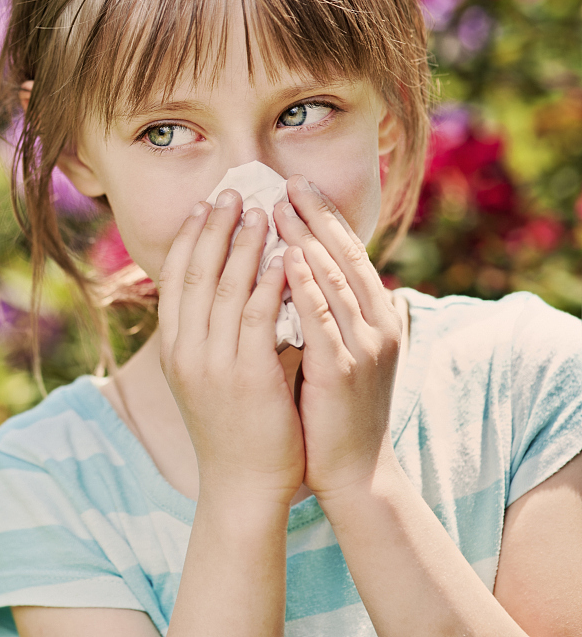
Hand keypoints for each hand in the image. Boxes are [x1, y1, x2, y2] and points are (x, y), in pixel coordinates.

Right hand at [157, 189, 305, 507]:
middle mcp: (185, 350)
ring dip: (243, 244)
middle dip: (215, 228)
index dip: (190, 237)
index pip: (175, 278)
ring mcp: (212, 363)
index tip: (205, 205)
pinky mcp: (246, 377)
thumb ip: (212, 333)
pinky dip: (269, 282)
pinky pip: (257, 317)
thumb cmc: (232, 428)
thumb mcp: (206, 375)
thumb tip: (230, 283)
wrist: (242, 485)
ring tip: (260, 211)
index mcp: (173, 347)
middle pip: (195, 273)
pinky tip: (283, 257)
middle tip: (232, 192)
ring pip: (225, 287)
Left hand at [274, 175, 402, 499]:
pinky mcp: (343, 371)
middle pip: (344, 257)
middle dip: (314, 217)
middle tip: (284, 182)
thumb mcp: (334, 351)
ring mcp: (363, 347)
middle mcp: (376, 325)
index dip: (323, 218)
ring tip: (277, 209)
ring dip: (305, 241)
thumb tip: (294, 270)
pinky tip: (283, 261)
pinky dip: (304, 287)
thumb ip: (323, 313)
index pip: (348, 254)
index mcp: (375, 317)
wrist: (352, 471)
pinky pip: (321, 319)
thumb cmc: (334, 410)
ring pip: (334, 281)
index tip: (295, 185)